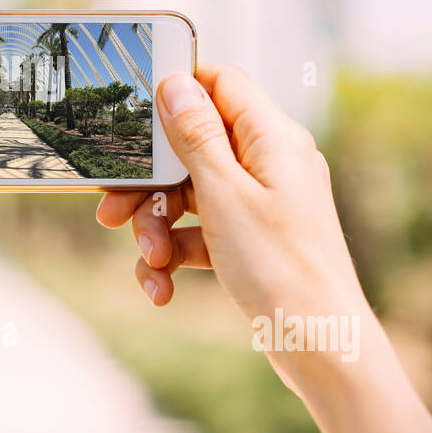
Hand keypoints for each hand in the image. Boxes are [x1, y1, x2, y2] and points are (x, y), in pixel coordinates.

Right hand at [97, 65, 431, 432]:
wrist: (321, 349)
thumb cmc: (281, 268)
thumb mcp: (225, 196)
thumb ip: (195, 137)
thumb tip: (175, 83)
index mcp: (273, 138)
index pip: (220, 84)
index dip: (175, 92)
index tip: (132, 116)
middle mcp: (269, 163)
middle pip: (192, 148)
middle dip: (148, 184)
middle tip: (111, 210)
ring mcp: (260, 203)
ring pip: (188, 196)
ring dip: (157, 227)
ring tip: (150, 261)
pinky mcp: (251, 240)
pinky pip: (200, 234)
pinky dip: (176, 255)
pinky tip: (160, 288)